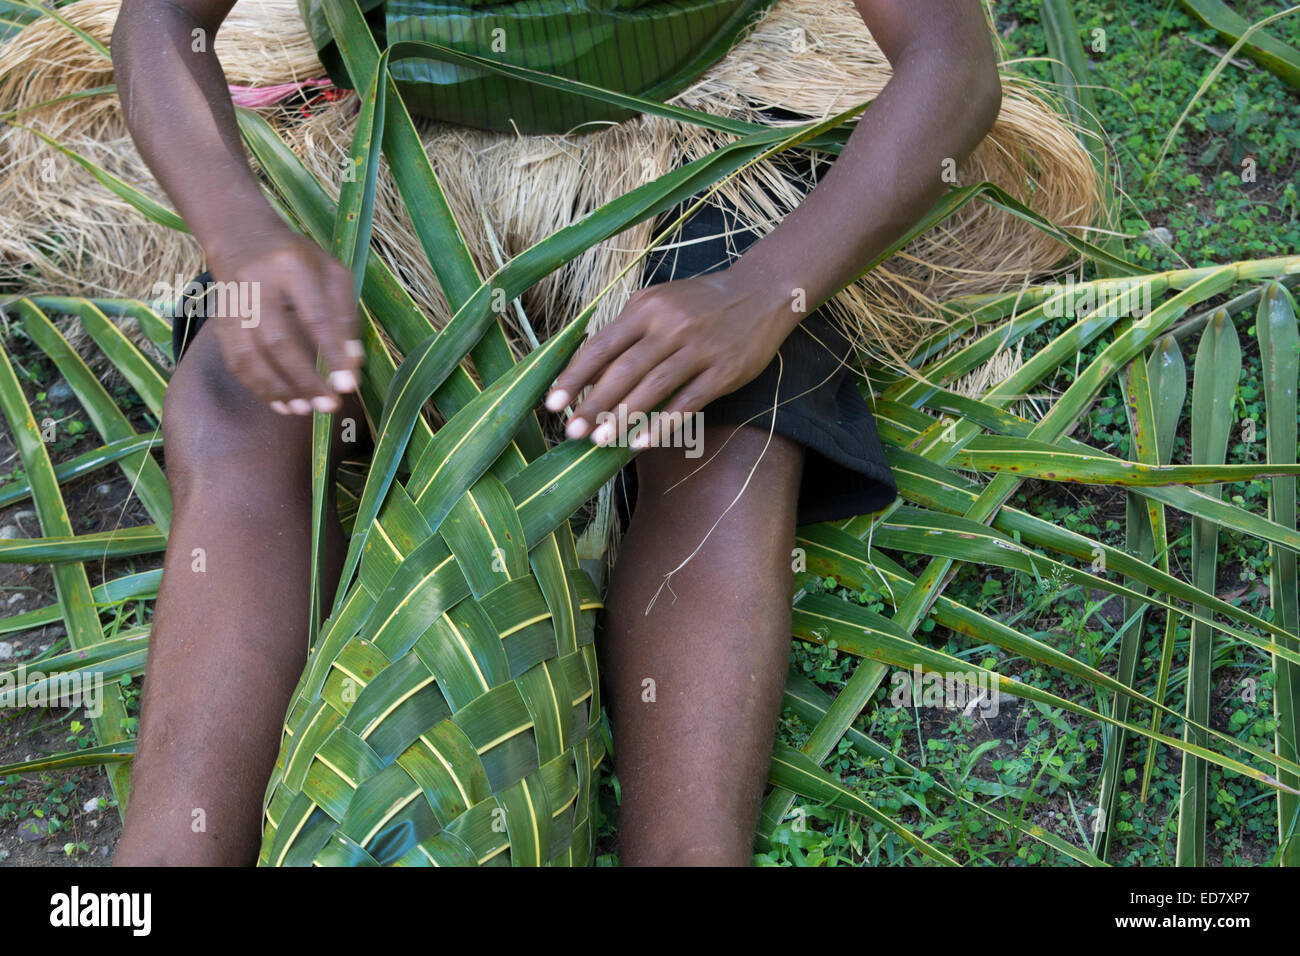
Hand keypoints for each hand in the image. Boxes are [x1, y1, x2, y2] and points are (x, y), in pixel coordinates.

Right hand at [204, 228, 361, 414]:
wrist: (241, 236)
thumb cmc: (298, 258)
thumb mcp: (331, 272)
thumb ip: (344, 314)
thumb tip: (353, 362)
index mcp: (291, 265)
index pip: (314, 316)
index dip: (332, 353)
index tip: (348, 385)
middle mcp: (256, 283)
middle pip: (278, 341)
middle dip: (305, 379)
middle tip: (329, 405)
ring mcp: (232, 303)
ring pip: (250, 356)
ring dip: (279, 390)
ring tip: (305, 409)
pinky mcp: (219, 321)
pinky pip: (236, 362)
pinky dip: (259, 387)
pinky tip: (281, 403)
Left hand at [543, 267, 798, 447]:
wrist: (761, 292)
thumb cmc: (699, 303)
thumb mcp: (658, 303)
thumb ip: (625, 332)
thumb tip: (587, 372)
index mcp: (647, 307)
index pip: (601, 345)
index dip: (575, 377)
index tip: (553, 404)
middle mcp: (670, 325)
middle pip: (624, 369)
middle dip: (595, 403)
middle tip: (572, 432)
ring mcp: (699, 348)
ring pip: (654, 387)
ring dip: (624, 416)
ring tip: (600, 441)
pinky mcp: (724, 370)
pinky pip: (689, 401)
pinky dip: (664, 423)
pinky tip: (642, 442)